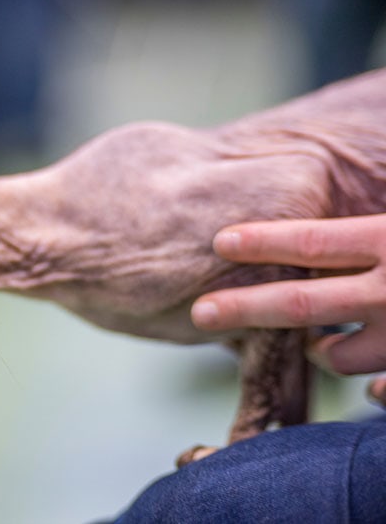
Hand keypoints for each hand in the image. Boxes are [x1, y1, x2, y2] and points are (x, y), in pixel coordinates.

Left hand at [191, 214, 385, 375]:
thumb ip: (370, 215)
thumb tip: (351, 176)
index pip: (311, 242)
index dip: (261, 244)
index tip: (221, 242)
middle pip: (301, 304)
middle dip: (244, 308)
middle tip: (202, 313)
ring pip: (339, 357)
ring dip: (316, 352)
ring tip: (311, 346)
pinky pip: (384, 393)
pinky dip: (374, 390)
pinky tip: (372, 388)